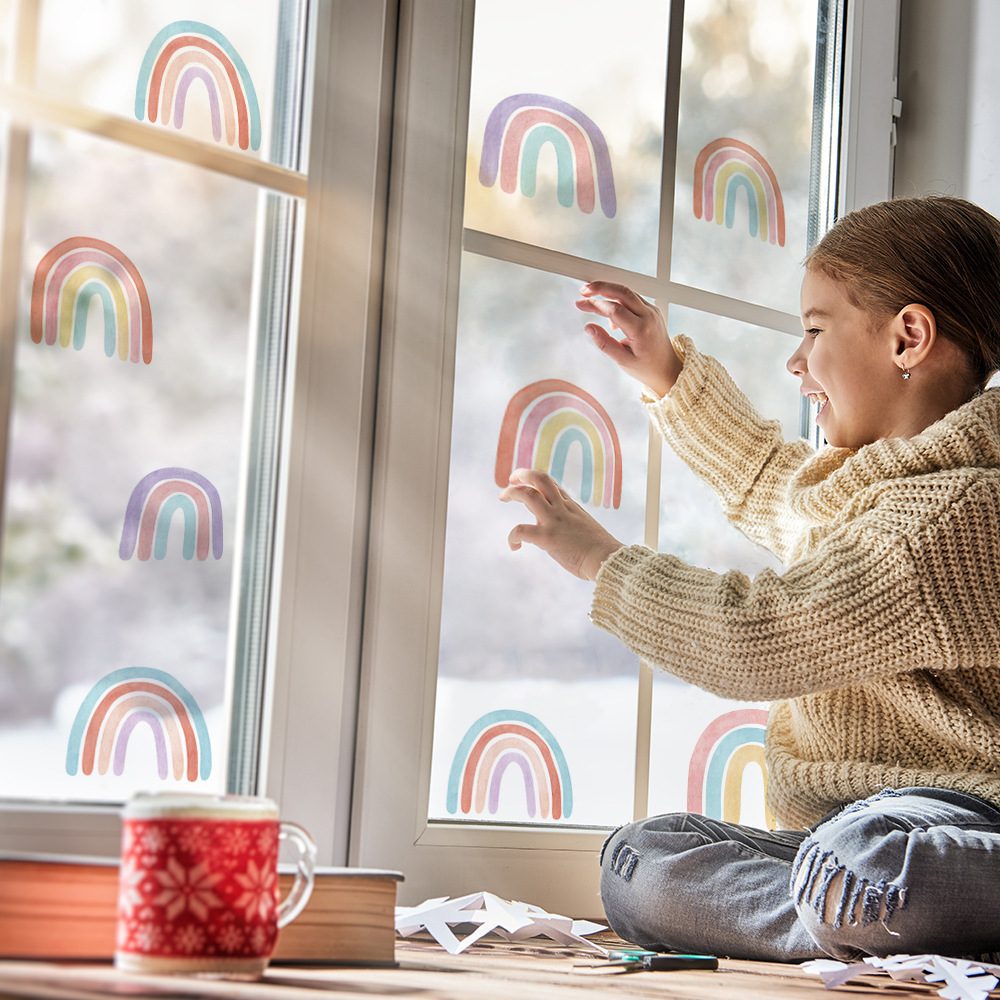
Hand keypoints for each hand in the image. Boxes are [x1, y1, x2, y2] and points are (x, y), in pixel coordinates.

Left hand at [500, 468, 622, 580]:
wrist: (608, 560)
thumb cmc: (601, 552)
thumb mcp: (586, 529)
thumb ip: (572, 525)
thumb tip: (562, 535)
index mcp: (571, 506)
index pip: (551, 484)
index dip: (536, 480)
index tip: (526, 483)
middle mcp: (562, 508)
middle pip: (540, 479)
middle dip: (522, 475)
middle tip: (510, 481)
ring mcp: (554, 521)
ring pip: (528, 494)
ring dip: (512, 492)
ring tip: (503, 497)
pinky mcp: (547, 537)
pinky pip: (521, 530)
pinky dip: (512, 536)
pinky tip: (514, 546)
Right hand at [576, 281, 682, 397]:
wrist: (667, 368)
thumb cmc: (646, 367)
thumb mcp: (623, 360)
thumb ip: (605, 344)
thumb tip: (589, 328)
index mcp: (642, 330)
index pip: (615, 310)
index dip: (596, 305)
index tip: (581, 304)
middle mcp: (649, 316)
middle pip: (622, 292)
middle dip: (601, 288)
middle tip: (583, 290)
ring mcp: (652, 311)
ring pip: (627, 292)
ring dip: (608, 290)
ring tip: (590, 295)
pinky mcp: (652, 309)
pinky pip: (632, 298)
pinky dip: (617, 299)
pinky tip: (607, 310)